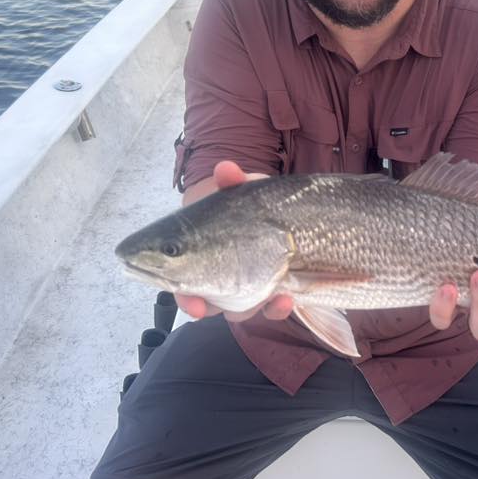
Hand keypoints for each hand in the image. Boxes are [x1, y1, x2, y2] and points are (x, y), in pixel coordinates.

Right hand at [174, 160, 293, 322]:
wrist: (293, 216)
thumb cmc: (254, 205)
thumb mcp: (246, 192)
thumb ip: (234, 183)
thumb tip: (225, 169)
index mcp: (203, 253)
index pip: (184, 281)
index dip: (184, 295)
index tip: (191, 301)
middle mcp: (220, 276)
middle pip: (204, 302)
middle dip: (202, 307)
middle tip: (201, 308)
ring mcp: (246, 288)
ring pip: (238, 309)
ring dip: (250, 307)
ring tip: (263, 297)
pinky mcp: (272, 294)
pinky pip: (271, 309)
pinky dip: (277, 306)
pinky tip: (285, 297)